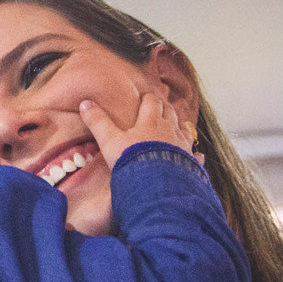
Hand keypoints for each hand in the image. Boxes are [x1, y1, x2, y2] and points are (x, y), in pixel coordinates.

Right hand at [79, 91, 193, 168]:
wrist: (156, 184)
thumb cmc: (132, 160)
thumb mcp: (109, 141)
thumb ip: (98, 122)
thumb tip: (85, 103)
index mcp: (151, 121)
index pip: (152, 102)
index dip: (148, 98)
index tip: (145, 97)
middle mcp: (170, 130)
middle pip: (170, 112)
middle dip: (165, 108)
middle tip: (161, 107)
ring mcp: (183, 146)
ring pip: (184, 130)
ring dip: (180, 126)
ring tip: (178, 125)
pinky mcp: (190, 163)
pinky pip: (196, 155)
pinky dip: (195, 153)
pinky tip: (197, 155)